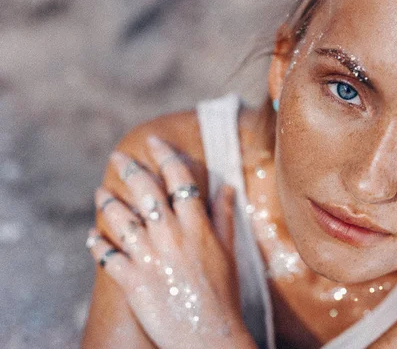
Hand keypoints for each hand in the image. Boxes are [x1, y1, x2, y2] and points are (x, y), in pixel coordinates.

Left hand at [86, 136, 255, 348]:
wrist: (209, 336)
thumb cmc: (224, 294)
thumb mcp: (230, 252)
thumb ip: (225, 217)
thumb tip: (228, 188)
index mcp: (197, 227)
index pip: (180, 180)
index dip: (166, 156)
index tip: (155, 142)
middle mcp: (171, 237)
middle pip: (146, 192)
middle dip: (131, 169)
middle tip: (119, 157)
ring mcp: (150, 258)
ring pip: (121, 219)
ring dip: (107, 202)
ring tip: (100, 193)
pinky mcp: (132, 280)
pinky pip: (106, 256)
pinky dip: (96, 244)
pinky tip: (91, 236)